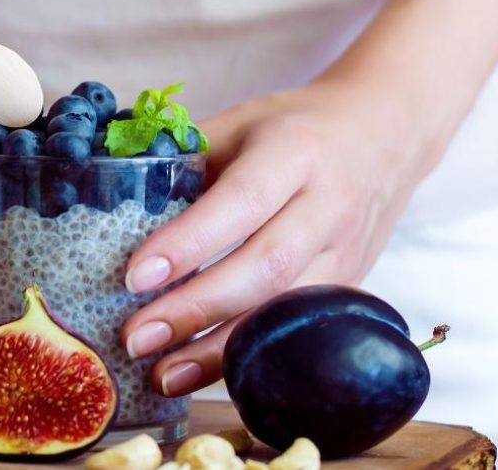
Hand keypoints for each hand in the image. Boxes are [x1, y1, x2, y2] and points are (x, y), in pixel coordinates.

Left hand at [120, 80, 446, 396]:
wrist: (386, 134)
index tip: (134, 277)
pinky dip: (249, 356)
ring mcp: (347, 252)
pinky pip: (298, 330)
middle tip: (135, 337)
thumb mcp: (240, 124)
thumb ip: (185, 160)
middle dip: (196, 308)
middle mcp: (328, 204)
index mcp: (294, 153)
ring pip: (285, 311)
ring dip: (220, 351)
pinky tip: (202, 375)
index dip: (188, 243)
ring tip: (162, 375)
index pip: (241, 202)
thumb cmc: (294, 129)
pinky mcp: (352, 287)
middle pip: (265, 267)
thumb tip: (110, 204)